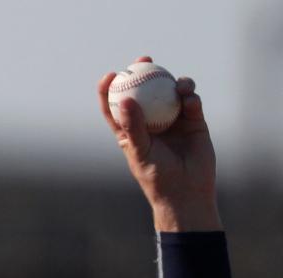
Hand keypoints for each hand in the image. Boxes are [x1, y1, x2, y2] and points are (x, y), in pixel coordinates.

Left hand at [98, 56, 221, 231]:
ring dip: (173, 82)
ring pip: (171, 93)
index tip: (111, 75)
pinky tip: (188, 97)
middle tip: (144, 59)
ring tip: (177, 84)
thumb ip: (133, 126)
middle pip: (146, 92)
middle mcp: (152, 122)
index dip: (110, 90)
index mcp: (131, 131)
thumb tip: (125, 100)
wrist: (185, 191)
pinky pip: (191, 103)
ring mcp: (173, 120)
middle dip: (145, 72)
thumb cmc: (157, 177)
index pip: (117, 107)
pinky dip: (190, 97)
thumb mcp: (140, 152)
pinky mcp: (193, 122)